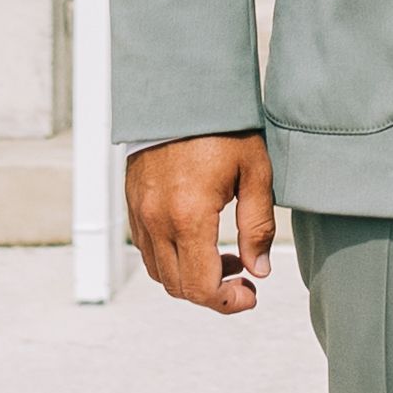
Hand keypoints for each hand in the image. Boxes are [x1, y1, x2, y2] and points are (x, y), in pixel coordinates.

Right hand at [126, 127, 277, 312]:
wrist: (182, 89)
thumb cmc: (224, 126)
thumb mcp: (255, 172)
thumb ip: (257, 226)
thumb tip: (260, 271)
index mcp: (189, 216)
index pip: (200, 287)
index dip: (228, 302)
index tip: (251, 294)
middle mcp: (156, 220)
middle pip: (178, 286)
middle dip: (213, 294)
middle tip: (244, 280)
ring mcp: (140, 212)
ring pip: (159, 272)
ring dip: (191, 278)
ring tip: (226, 259)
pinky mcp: (133, 202)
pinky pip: (147, 249)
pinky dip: (172, 258)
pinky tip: (199, 241)